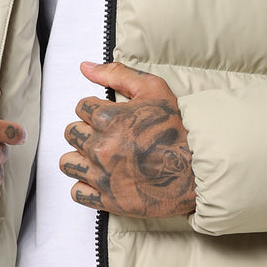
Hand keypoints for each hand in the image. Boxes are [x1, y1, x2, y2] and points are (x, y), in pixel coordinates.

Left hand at [59, 61, 195, 217]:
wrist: (199, 168)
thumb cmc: (178, 127)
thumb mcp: (153, 89)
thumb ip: (116, 74)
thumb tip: (85, 67)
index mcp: (109, 119)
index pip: (80, 107)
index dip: (95, 108)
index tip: (109, 115)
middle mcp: (102, 148)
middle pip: (72, 133)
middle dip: (86, 130)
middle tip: (106, 134)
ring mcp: (103, 176)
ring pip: (68, 162)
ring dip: (80, 156)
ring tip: (100, 155)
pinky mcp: (108, 199)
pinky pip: (76, 192)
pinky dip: (85, 184)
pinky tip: (101, 176)